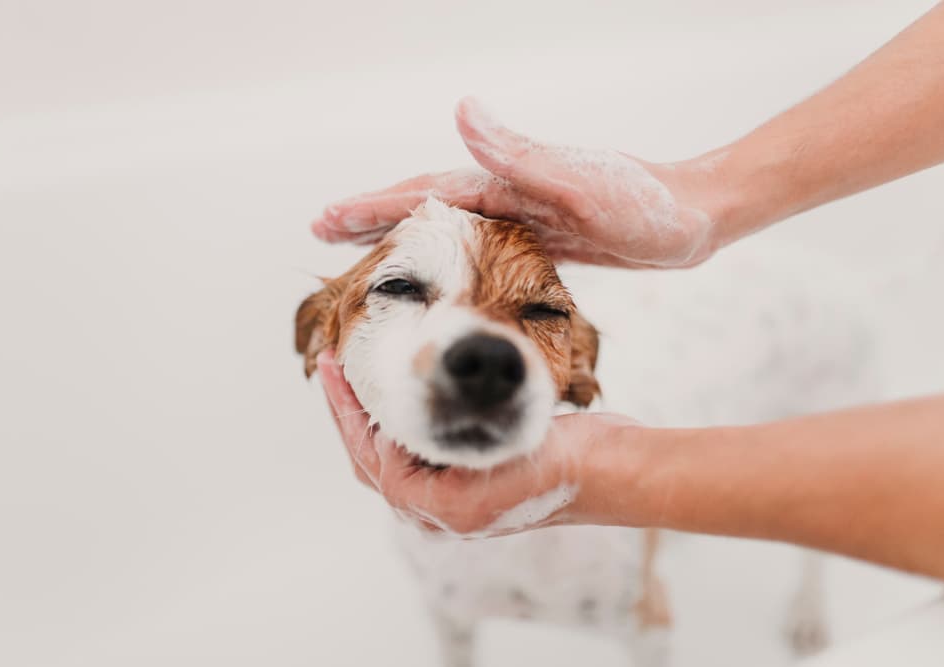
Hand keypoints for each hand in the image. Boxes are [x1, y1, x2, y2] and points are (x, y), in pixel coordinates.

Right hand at [310, 97, 728, 267]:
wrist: (696, 217)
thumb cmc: (646, 204)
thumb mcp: (581, 183)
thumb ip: (520, 153)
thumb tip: (460, 110)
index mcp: (507, 181)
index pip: (424, 193)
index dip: (373, 206)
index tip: (325, 218)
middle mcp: (508, 194)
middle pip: (425, 206)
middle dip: (372, 217)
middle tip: (322, 231)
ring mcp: (523, 216)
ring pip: (446, 228)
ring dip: (402, 237)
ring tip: (363, 249)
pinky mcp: (543, 238)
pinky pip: (478, 248)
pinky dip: (447, 256)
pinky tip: (438, 269)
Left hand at [316, 349, 651, 535]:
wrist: (612, 470)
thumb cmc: (560, 463)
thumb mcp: (491, 453)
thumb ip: (431, 456)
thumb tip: (379, 438)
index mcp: (439, 510)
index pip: (371, 457)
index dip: (345, 411)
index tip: (332, 367)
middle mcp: (442, 511)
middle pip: (373, 461)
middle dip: (350, 414)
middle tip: (332, 367)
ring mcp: (458, 498)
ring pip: (395, 457)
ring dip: (376, 416)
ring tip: (360, 377)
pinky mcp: (474, 480)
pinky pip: (423, 451)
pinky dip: (406, 421)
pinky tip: (408, 393)